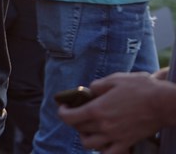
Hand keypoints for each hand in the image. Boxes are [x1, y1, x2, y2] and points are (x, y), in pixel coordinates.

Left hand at [58, 71, 175, 153]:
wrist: (162, 103)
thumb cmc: (140, 88)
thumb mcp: (113, 79)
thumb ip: (96, 86)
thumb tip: (89, 91)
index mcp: (96, 109)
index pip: (68, 117)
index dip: (62, 111)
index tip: (64, 106)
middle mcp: (103, 126)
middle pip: (78, 129)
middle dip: (75, 121)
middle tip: (79, 113)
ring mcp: (115, 137)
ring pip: (90, 145)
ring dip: (86, 137)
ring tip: (89, 129)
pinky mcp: (128, 143)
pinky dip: (104, 150)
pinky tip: (105, 142)